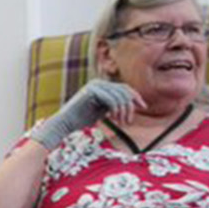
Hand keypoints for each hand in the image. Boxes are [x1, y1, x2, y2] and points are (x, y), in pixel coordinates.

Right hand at [30, 80, 146, 149]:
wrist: (65, 124)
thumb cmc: (82, 120)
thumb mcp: (103, 111)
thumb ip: (115, 105)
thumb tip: (132, 104)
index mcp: (101, 86)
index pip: (124, 88)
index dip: (135, 97)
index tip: (143, 107)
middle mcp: (98, 83)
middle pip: (124, 91)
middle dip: (129, 107)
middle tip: (128, 122)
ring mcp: (94, 85)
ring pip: (120, 96)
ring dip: (123, 111)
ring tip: (120, 123)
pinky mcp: (91, 91)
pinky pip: (111, 99)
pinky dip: (115, 110)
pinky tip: (112, 119)